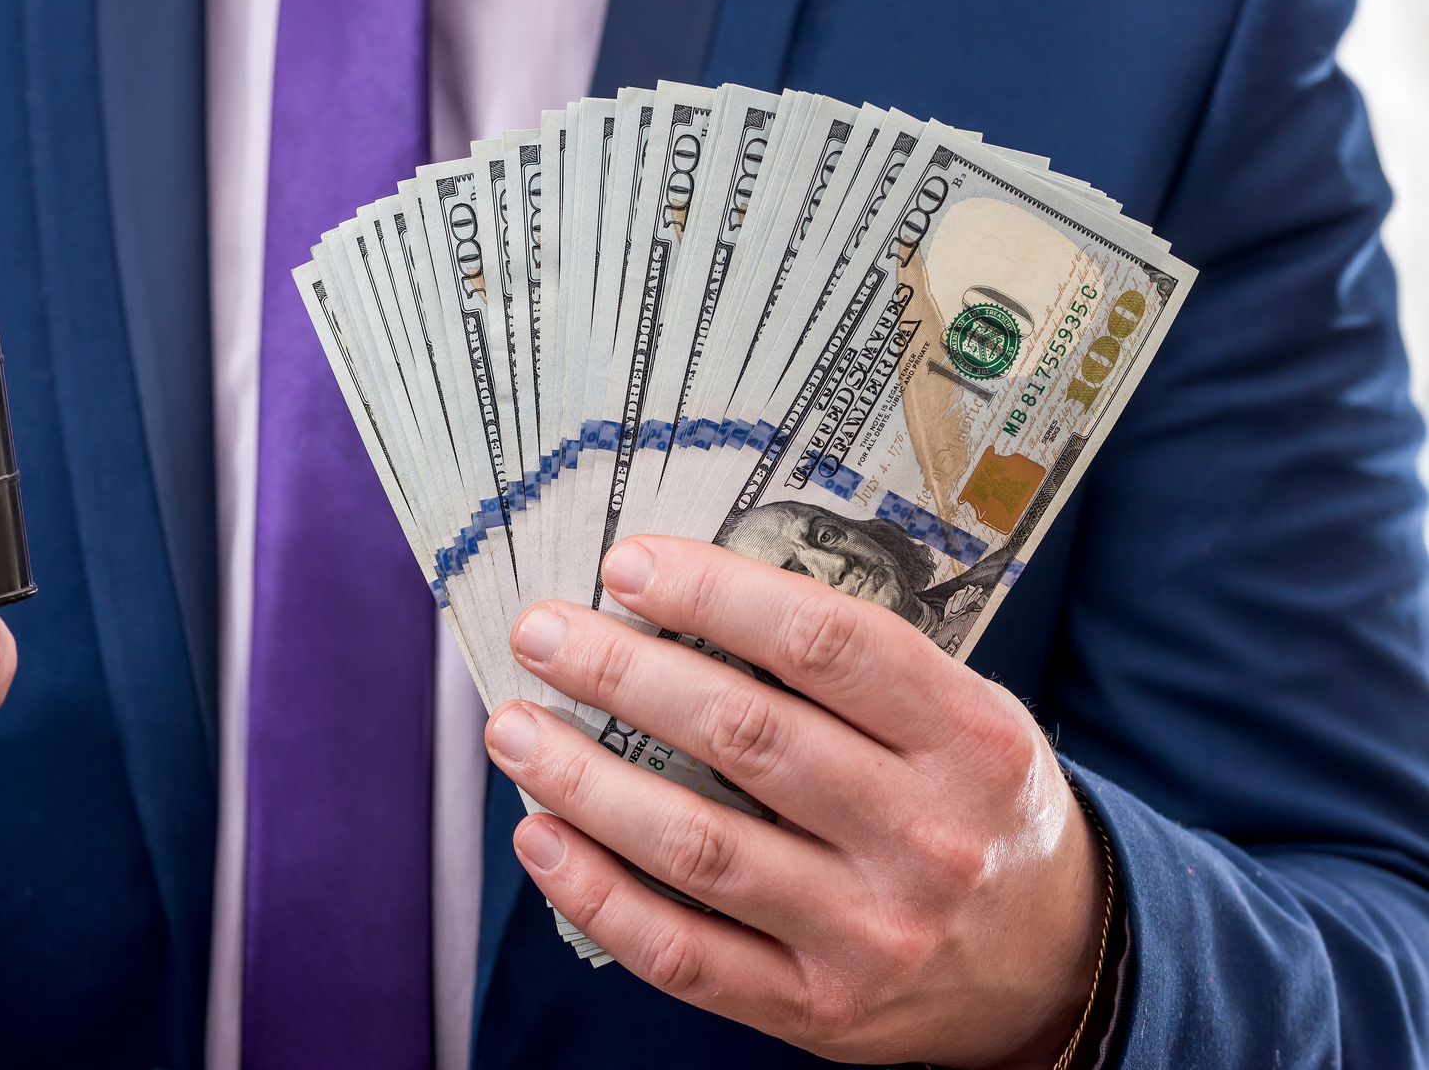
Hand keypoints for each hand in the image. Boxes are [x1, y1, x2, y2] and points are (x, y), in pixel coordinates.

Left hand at [487, 536, 1104, 1069]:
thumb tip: (686, 592)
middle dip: (621, 674)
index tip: (626, 565)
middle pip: (744, 736)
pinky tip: (541, 837)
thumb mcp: (966, 716)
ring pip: (697, 847)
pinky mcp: (819, 1009)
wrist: (1059, 965)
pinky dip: (597, 894)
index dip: (714, 595)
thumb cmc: (977, 804)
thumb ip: (857, 665)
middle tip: (540, 633)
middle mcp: (927, 838)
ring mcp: (872, 934)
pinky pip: (684, 953)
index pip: (826, 643)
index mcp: (968, 741)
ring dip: (584, 781)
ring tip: (513, 729)